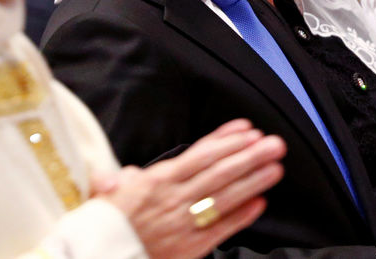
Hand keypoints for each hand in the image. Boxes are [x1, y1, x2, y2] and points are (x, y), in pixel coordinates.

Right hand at [93, 119, 284, 258]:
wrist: (99, 256)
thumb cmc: (103, 226)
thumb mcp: (104, 193)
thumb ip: (119, 178)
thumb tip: (127, 172)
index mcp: (156, 180)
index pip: (199, 154)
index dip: (225, 141)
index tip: (246, 129)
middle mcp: (174, 199)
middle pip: (219, 172)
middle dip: (249, 156)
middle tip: (274, 144)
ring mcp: (185, 223)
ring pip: (225, 197)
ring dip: (253, 180)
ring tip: (275, 167)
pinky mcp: (191, 248)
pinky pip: (221, 229)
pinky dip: (242, 216)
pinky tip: (260, 203)